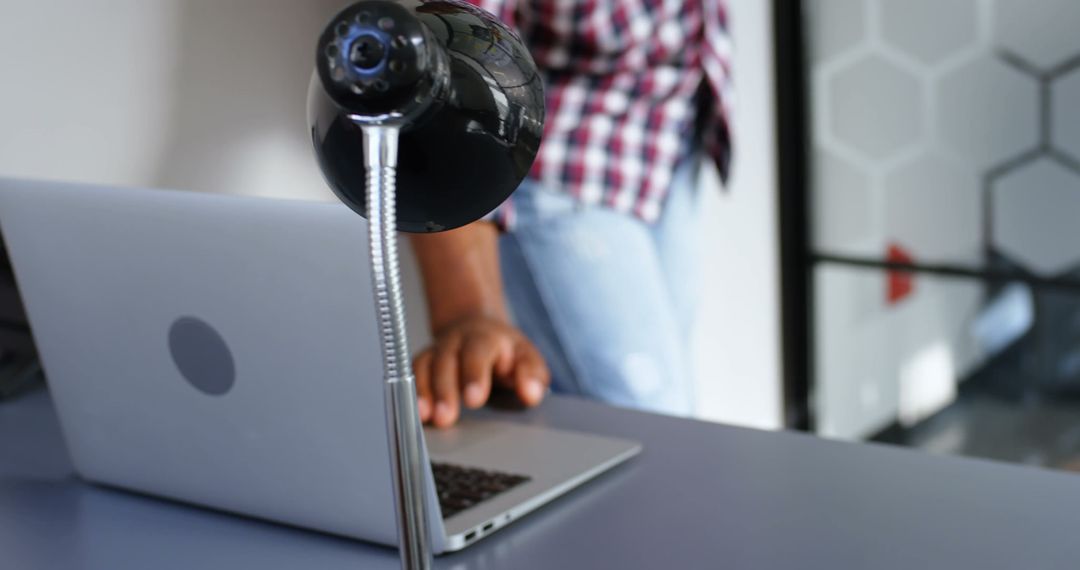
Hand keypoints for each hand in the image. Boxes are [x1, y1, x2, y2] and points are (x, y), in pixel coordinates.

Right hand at [413, 316, 549, 427]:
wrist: (478, 330)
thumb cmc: (506, 352)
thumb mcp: (527, 358)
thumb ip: (532, 375)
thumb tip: (531, 394)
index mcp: (485, 338)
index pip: (478, 352)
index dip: (474, 374)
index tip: (474, 400)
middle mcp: (456, 341)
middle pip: (446, 361)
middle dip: (444, 390)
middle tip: (446, 417)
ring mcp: (437, 351)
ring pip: (424, 367)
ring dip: (423, 393)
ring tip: (425, 418)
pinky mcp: (423, 363)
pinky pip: (412, 375)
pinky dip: (412, 394)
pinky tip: (415, 416)